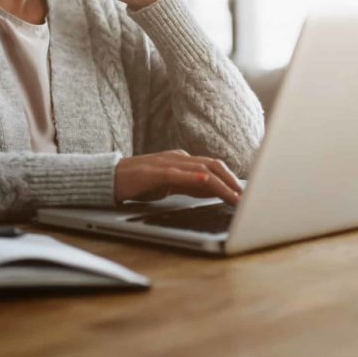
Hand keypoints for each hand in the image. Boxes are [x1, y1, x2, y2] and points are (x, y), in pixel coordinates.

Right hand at [114, 150, 242, 204]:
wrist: (109, 179)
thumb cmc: (139, 183)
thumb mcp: (169, 184)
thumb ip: (189, 185)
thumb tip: (214, 191)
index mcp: (182, 160)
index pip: (214, 166)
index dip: (232, 178)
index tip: (246, 193)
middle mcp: (177, 158)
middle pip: (213, 165)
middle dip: (233, 181)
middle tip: (248, 198)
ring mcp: (166, 163)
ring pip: (200, 170)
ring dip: (221, 184)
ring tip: (236, 196)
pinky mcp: (154, 172)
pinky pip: (178, 174)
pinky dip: (194, 178)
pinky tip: (205, 182)